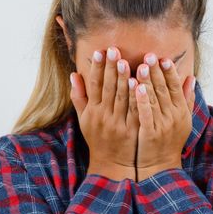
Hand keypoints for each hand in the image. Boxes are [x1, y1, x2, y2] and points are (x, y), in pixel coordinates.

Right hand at [70, 45, 138, 180]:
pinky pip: (134, 110)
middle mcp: (104, 116)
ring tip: (126, 61)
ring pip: (121, 97)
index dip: (97, 68)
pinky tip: (139, 83)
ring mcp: (118, 123)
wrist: (113, 164)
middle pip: (108, 88)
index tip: (99, 52)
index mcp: (92, 111)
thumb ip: (79, 97)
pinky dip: (136, 97)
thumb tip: (73, 75)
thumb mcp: (84, 119)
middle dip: (110, 68)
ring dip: (123, 78)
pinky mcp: (132, 129)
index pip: (94, 85)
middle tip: (113, 49)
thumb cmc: (98, 138)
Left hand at [133, 53, 195, 180]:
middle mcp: (174, 116)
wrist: (159, 166)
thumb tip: (191, 77)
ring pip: (155, 99)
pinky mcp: (150, 132)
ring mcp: (162, 124)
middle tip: (149, 55)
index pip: (175, 86)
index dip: (169, 71)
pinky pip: (145, 113)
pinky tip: (135, 87)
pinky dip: (141, 99)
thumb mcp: (182, 120)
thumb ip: (186, 99)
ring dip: (147, 81)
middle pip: (164, 89)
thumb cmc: (169, 141)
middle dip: (157, 71)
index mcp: (181, 111)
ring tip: (140, 66)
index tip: (162, 57)